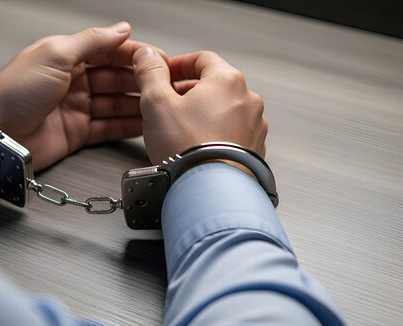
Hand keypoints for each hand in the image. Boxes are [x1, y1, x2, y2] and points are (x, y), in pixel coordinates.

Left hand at [0, 22, 163, 170]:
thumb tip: (120, 29)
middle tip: (164, 85)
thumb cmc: (14, 91)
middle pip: (115, 78)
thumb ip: (91, 41)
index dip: (134, 54)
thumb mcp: (56, 54)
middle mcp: (73, 81)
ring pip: (115, 103)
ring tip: (160, 105)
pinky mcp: (77, 133)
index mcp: (67, 57)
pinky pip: (109, 128)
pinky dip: (127, 126)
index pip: (109, 51)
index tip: (158, 59)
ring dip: (137, 103)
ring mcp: (76, 108)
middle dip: (140, 80)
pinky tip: (144, 124)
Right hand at [131, 48, 267, 163]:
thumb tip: (147, 57)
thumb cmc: (187, 148)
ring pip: (224, 111)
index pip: (202, 59)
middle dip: (188, 93)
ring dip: (203, 115)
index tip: (164, 75)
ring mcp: (254, 126)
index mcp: (227, 80)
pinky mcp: (254, 149)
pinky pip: (231, 134)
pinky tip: (196, 148)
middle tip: (167, 106)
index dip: (178, 65)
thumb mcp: (156, 103)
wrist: (211, 190)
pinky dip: (215, 135)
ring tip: (180, 131)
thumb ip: (151, 74)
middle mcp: (248, 100)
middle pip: (214, 86)